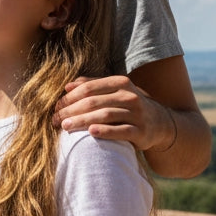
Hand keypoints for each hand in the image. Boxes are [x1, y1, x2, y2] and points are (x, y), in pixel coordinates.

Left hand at [55, 75, 171, 151]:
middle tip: (55, 119)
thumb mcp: (114, 91)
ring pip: (105, 115)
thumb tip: (67, 86)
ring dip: (82, 121)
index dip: (69, 98)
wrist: (159, 123)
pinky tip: (91, 132)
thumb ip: (92, 85)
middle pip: (94, 102)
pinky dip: (106, 131)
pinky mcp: (142, 131)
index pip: (89, 88)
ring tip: (65, 126)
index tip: (55, 107)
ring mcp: (137, 114)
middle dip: (71, 110)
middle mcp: (130, 96)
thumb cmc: (128, 106)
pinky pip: (122, 131)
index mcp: (120, 83)